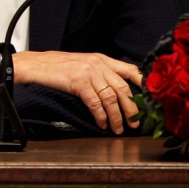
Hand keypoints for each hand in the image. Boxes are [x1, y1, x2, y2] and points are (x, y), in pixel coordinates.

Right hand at [12, 51, 141, 133]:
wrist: (37, 65)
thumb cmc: (59, 67)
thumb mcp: (84, 64)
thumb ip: (101, 72)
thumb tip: (117, 90)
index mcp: (102, 59)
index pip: (130, 70)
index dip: (143, 85)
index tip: (151, 100)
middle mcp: (98, 64)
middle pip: (123, 88)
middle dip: (132, 109)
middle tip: (135, 123)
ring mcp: (89, 73)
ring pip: (111, 98)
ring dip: (116, 117)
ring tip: (118, 128)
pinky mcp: (78, 82)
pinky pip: (95, 103)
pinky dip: (100, 116)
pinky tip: (102, 123)